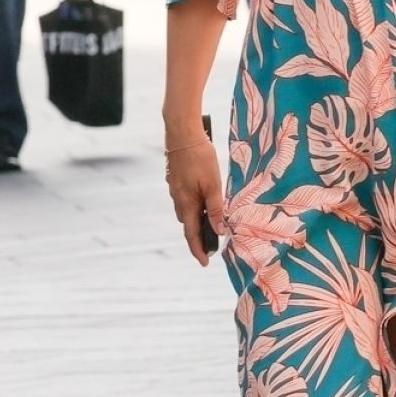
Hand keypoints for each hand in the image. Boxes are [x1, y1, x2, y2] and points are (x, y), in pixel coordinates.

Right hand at [165, 132, 224, 265]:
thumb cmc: (199, 158)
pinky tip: (203, 200)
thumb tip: (220, 231)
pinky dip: (194, 206)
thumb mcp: (213, 184)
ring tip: (211, 224)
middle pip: (188, 224)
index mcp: (187, 204)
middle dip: (199, 236)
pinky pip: (184, 199)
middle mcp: (178, 199)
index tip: (205, 263)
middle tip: (212, 245)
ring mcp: (175, 189)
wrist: (182, 133)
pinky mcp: (176, 180)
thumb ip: (216, 208)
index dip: (198, 250)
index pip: (192, 234)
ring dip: (197, 220)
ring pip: (186, 211)